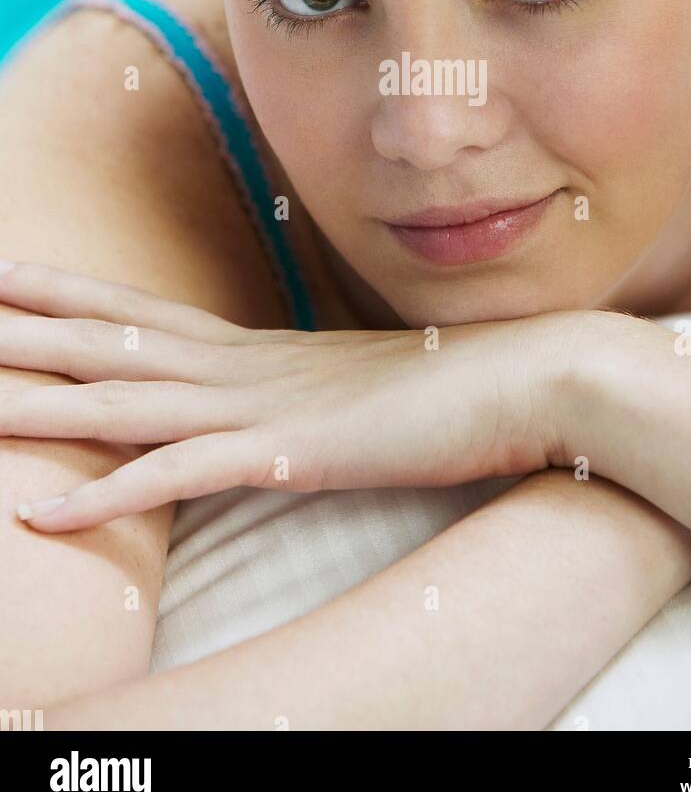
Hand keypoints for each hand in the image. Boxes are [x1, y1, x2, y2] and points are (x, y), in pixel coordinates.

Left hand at [0, 261, 575, 531]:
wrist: (537, 376)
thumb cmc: (463, 388)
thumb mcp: (369, 392)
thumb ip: (319, 400)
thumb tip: (297, 411)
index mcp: (267, 352)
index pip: (148, 317)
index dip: (73, 296)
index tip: (10, 276)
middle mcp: (253, 368)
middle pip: (118, 343)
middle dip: (30, 326)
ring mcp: (269, 406)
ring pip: (128, 402)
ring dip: (40, 405)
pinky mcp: (293, 453)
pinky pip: (179, 476)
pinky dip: (108, 495)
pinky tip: (46, 515)